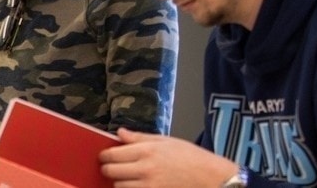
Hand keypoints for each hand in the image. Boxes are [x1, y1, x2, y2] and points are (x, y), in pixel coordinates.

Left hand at [99, 128, 239, 187]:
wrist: (212, 179)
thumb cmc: (192, 158)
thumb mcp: (167, 141)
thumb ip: (140, 138)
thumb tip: (120, 133)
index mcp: (147, 151)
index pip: (112, 154)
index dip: (104, 155)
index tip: (105, 156)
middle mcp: (145, 169)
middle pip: (110, 171)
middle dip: (108, 168)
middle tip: (113, 166)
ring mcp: (149, 186)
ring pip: (118, 186)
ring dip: (119, 182)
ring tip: (129, 176)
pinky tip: (137, 184)